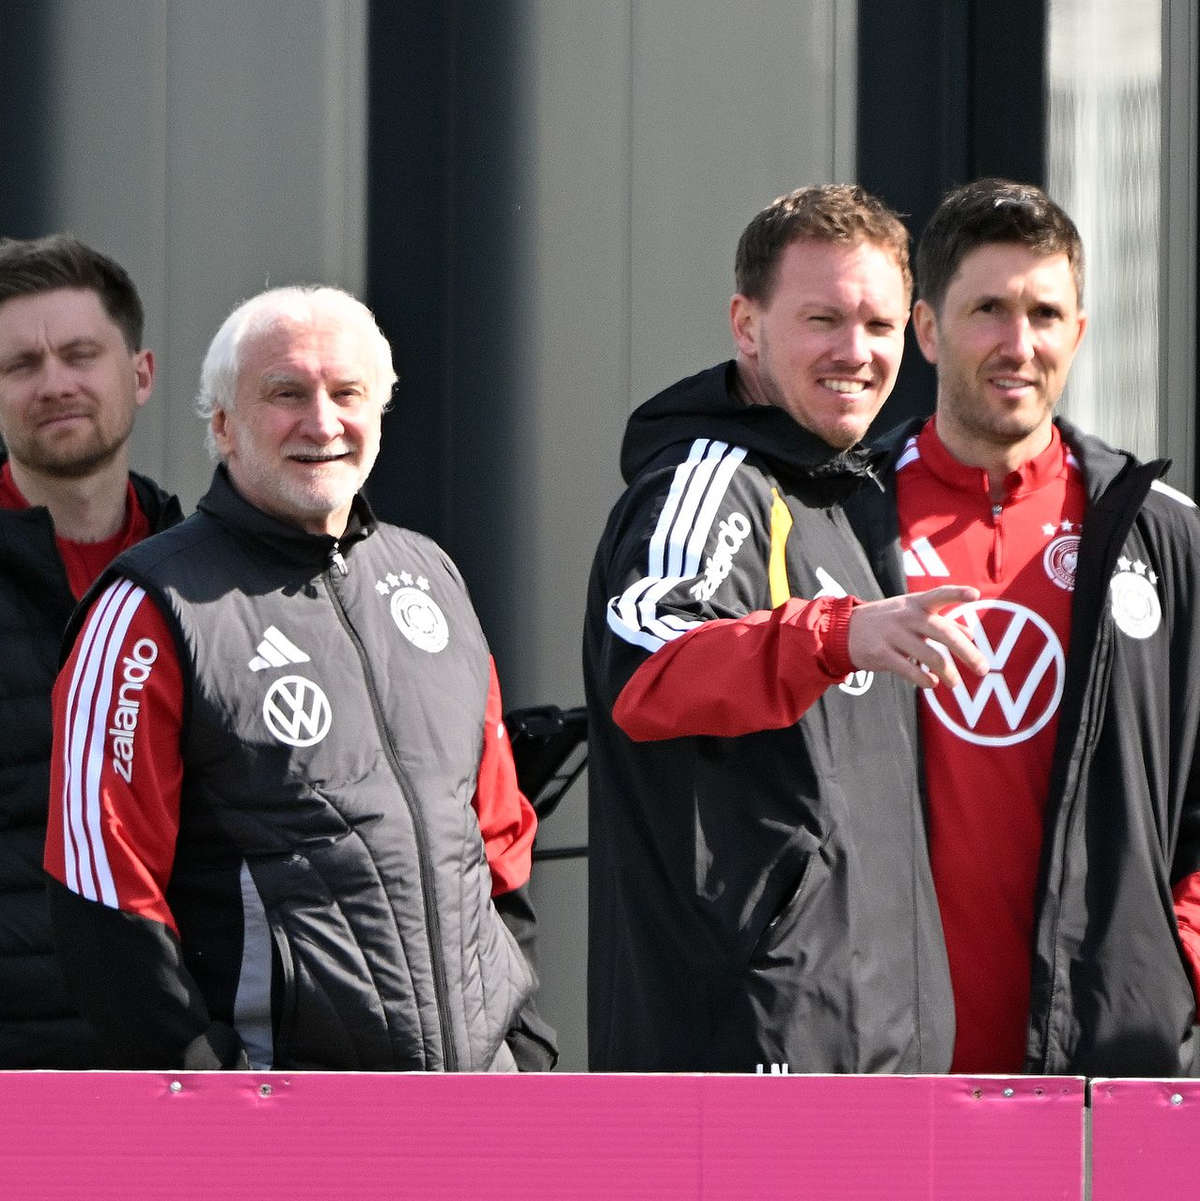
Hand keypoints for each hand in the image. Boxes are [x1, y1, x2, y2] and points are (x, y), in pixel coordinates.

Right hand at [847, 586, 986, 688]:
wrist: (842, 630)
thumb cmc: (886, 620)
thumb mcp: (911, 614)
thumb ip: (942, 622)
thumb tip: (971, 634)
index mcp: (916, 604)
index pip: (939, 595)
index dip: (957, 594)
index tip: (975, 595)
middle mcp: (906, 616)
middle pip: (943, 633)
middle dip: (967, 653)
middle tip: (983, 669)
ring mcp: (892, 635)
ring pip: (930, 656)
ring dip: (948, 673)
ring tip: (955, 684)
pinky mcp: (881, 654)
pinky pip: (909, 670)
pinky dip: (925, 680)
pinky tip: (932, 684)